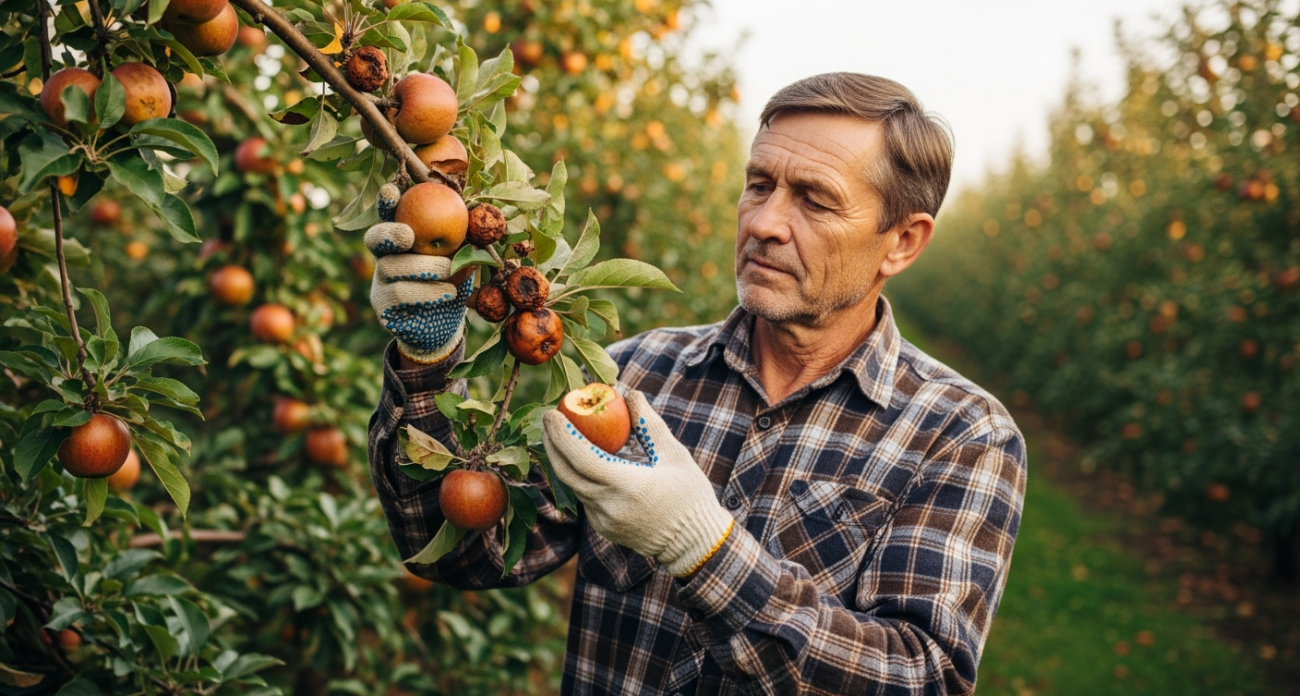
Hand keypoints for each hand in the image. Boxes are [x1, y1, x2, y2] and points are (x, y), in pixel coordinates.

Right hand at [366, 184, 472, 364]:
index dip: (386, 201)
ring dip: (423, 267)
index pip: (388, 213)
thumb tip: (477, 214)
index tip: (393, 192)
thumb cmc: (453, 282)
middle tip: (409, 236)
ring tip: (450, 270)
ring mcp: (379, 280)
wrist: (445, 325)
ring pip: (390, 267)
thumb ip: (463, 238)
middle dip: (389, 233)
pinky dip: (426, 291)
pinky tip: (448, 292)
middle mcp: (384, 255)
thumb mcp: (462, 258)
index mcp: (401, 235)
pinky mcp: (382, 304)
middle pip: (374, 238)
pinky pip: (398, 293)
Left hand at [542, 390, 733, 576]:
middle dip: (552, 443)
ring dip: (562, 460)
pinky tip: (578, 460)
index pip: (582, 458)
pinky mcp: (604, 528)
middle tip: (548, 418)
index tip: (552, 412)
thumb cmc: (690, 494)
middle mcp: (609, 506)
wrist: (694, 544)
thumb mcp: (674, 454)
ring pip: (573, 486)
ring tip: (559, 435)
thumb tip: (631, 394)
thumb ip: (648, 424)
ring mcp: (604, 521)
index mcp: (628, 485)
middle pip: (566, 472)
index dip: (562, 435)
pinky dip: (578, 476)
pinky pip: (585, 498)